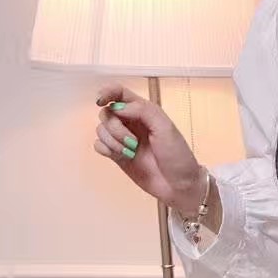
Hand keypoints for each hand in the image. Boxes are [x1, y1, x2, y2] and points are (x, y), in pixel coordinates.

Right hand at [93, 85, 203, 213]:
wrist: (179, 185)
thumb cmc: (178, 156)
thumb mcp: (165, 128)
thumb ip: (142, 111)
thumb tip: (117, 106)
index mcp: (144, 112)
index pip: (119, 93)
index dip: (107, 92)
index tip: (101, 101)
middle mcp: (131, 123)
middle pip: (106, 113)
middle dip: (115, 127)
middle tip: (133, 142)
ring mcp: (123, 140)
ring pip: (101, 129)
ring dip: (112, 140)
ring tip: (131, 152)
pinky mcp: (118, 155)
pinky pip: (99, 145)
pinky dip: (106, 149)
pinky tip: (120, 156)